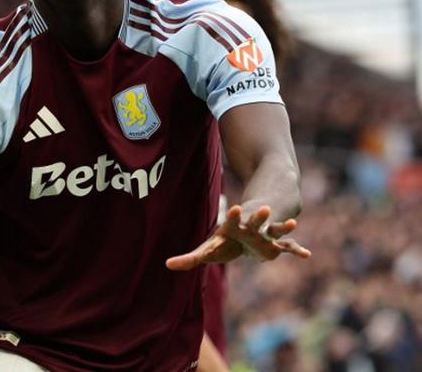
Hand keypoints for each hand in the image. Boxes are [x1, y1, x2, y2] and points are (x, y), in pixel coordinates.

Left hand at [165, 205, 310, 270]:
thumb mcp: (212, 245)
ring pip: (276, 228)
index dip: (232, 215)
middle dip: (258, 216)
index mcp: (234, 225)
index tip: (233, 207)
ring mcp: (267, 232)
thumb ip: (191, 257)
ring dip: (282, 226)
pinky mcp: (279, 241)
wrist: (258, 217)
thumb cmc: (231, 236)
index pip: (231, 219)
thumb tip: (167, 265)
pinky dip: (296, 249)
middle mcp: (252, 226)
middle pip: (255, 220)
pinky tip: (306, 255)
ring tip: (291, 223)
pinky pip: (289, 246)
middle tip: (263, 209)